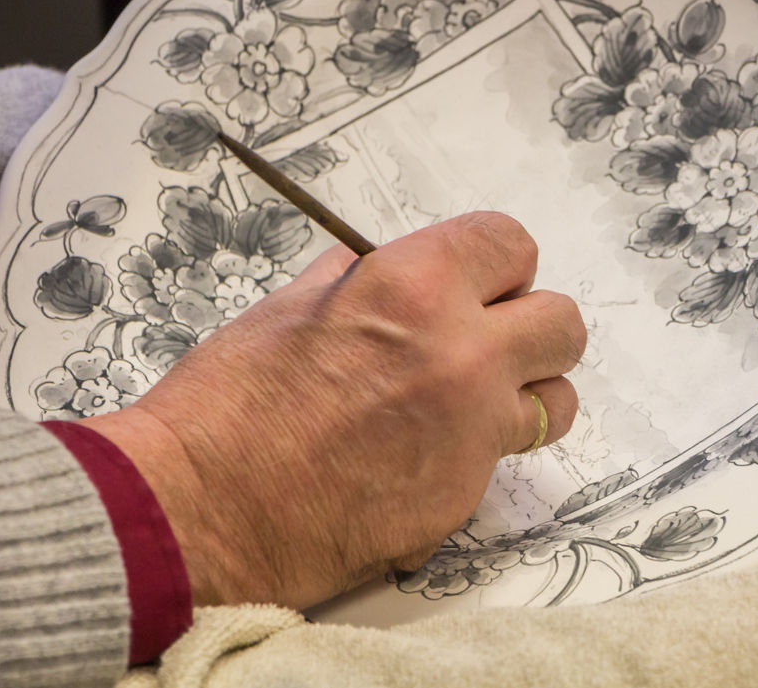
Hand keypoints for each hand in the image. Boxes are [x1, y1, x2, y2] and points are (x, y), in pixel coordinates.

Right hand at [80, 212, 583, 607]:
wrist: (195, 512)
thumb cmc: (226, 404)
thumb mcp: (293, 306)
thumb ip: (364, 279)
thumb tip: (390, 268)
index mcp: (415, 288)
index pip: (511, 244)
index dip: (496, 262)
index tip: (482, 280)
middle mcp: (462, 355)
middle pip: (562, 322)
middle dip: (531, 326)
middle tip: (487, 339)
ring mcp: (471, 432)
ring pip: (556, 400)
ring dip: (526, 395)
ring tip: (473, 403)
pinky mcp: (463, 497)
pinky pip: (500, 461)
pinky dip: (473, 454)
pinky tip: (416, 459)